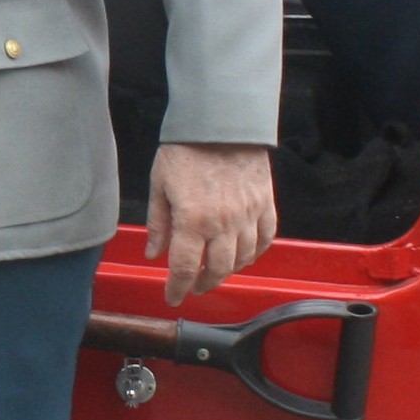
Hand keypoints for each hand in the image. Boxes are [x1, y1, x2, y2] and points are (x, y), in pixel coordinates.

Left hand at [147, 141, 276, 305]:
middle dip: (203, 284)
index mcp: (192, 219)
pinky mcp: (265, 203)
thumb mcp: (160, 184)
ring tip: (215, 270)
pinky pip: (265, 238)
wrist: (221, 121)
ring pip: (243, 258)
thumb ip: (158, 223)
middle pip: (217, 270)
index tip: (173, 297)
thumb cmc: (186, 149)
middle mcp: (223, 222)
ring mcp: (248, 214)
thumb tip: (153, 253)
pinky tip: (245, 255)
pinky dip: (256, 252)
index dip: (177, 288)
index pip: (184, 267)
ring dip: (228, 271)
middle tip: (193, 286)